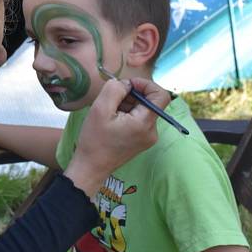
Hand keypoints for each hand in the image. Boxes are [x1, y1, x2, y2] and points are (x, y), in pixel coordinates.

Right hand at [64, 77, 170, 196]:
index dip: (146, 84)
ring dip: (127, 105)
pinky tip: (112, 121)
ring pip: (143, 110)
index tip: (128, 85)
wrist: (91, 167)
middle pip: (150, 102)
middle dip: (131, 96)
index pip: (161, 95)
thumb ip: (115, 89)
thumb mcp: (100, 109)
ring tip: (109, 113)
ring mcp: (148, 138)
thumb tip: (126, 84)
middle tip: (111, 100)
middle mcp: (152, 131)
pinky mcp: (142, 141)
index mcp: (144, 123)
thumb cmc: (94, 140)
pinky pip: (139, 120)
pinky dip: (127, 115)